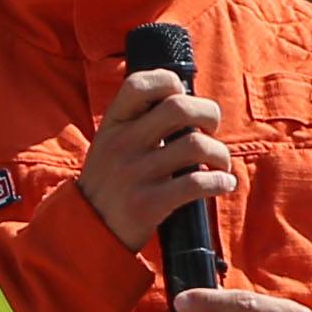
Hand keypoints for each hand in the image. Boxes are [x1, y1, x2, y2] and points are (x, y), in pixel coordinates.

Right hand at [75, 65, 235, 254]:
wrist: (88, 230)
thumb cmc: (110, 182)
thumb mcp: (110, 143)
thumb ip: (138, 122)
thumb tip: (186, 101)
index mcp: (113, 124)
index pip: (139, 83)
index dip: (169, 81)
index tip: (183, 96)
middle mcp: (122, 144)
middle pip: (179, 108)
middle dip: (208, 113)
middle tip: (212, 129)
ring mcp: (134, 174)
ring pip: (195, 145)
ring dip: (220, 153)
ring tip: (220, 163)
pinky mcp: (147, 204)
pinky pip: (196, 184)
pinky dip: (220, 182)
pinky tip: (223, 184)